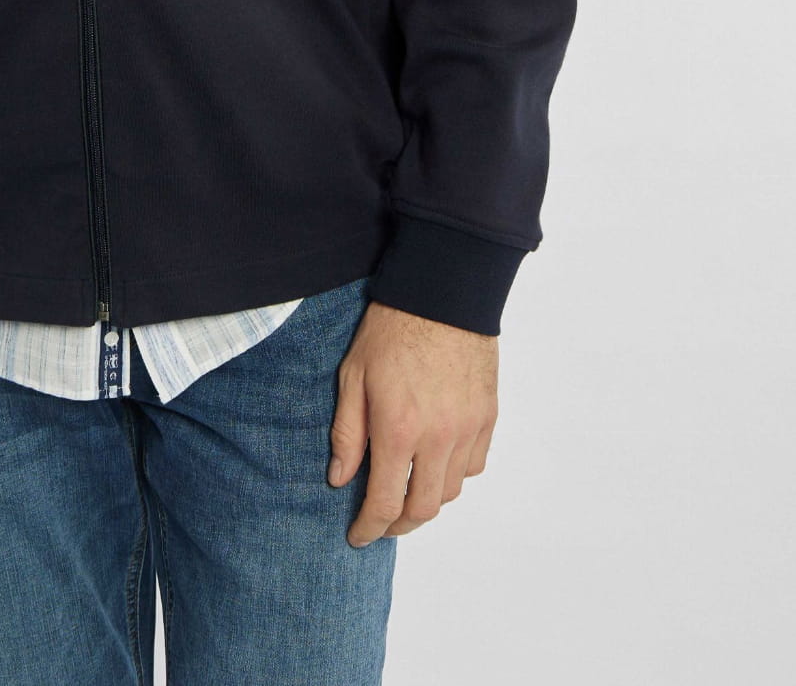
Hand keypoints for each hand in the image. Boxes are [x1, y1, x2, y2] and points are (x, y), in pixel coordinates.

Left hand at [328, 300, 497, 545]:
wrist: (442, 292)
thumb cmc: (391, 328)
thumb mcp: (353, 376)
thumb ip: (347, 433)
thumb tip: (340, 479)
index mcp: (398, 429)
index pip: (385, 502)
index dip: (369, 527)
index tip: (358, 536)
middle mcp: (438, 438)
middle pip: (423, 508)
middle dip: (399, 524)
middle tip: (382, 521)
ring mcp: (468, 429)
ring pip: (450, 490)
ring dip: (426, 500)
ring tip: (406, 491)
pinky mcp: (487, 417)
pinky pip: (474, 465)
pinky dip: (454, 475)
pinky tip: (436, 463)